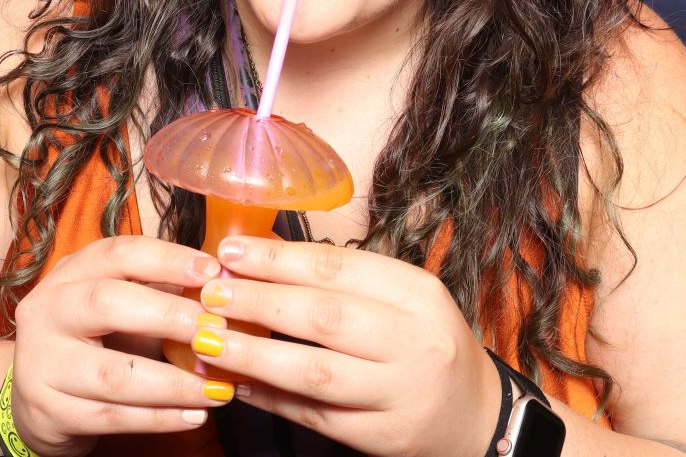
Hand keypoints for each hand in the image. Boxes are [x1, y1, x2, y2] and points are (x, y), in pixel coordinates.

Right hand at [11, 235, 234, 456]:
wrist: (34, 396)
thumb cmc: (90, 339)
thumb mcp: (113, 303)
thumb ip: (157, 292)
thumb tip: (222, 289)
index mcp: (68, 273)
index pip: (118, 253)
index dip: (167, 258)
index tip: (212, 270)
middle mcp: (47, 311)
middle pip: (108, 303)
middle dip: (169, 315)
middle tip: (215, 329)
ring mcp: (43, 363)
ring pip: (115, 373)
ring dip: (174, 382)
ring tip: (217, 386)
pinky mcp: (50, 411)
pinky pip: (113, 417)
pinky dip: (159, 418)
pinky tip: (194, 415)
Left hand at [190, 236, 501, 456]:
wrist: (476, 413)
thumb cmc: (423, 338)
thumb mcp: (397, 293)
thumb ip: (334, 274)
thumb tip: (259, 248)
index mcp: (414, 292)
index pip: (335, 268)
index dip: (276, 259)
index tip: (229, 251)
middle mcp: (411, 341)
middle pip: (322, 317)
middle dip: (258, 302)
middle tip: (210, 293)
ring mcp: (397, 393)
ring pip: (315, 372)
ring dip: (254, 355)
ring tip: (209, 340)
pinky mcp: (381, 437)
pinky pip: (315, 416)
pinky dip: (270, 398)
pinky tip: (235, 382)